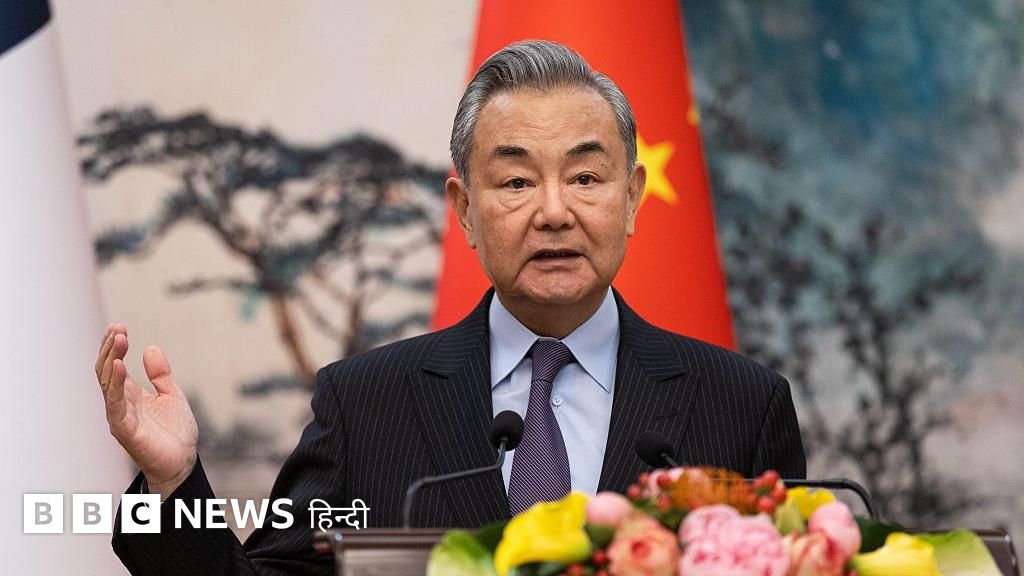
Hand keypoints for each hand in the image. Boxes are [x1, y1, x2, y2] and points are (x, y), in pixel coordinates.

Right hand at [95, 324, 198, 499]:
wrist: (183, 461)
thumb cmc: (175, 433)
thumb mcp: (171, 395)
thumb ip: (160, 374)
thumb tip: (150, 348)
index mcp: (130, 394)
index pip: (113, 366)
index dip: (113, 346)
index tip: (119, 327)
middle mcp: (120, 403)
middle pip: (106, 371)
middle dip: (109, 348)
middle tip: (117, 329)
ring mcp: (119, 415)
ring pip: (106, 383)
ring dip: (110, 360)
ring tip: (118, 339)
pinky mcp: (124, 429)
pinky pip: (114, 403)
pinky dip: (114, 384)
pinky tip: (118, 366)